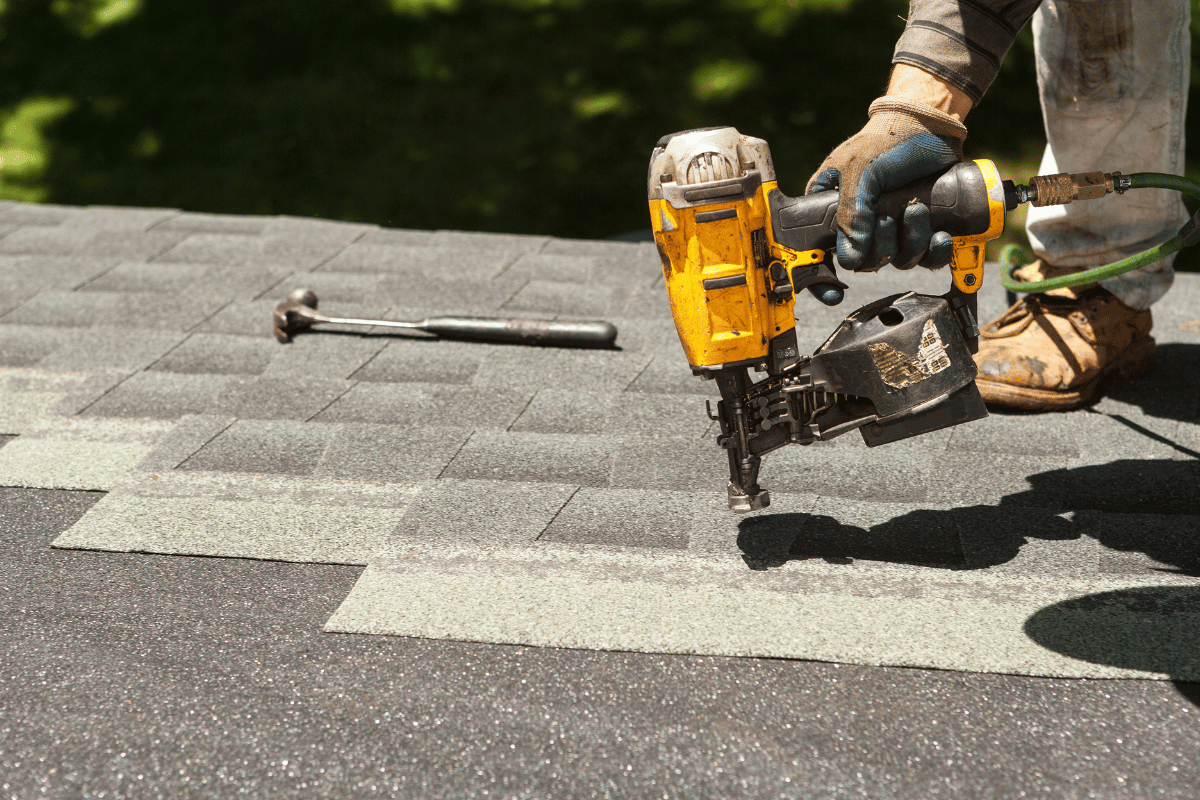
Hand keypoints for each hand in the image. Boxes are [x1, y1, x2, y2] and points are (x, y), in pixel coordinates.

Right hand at [807, 97, 967, 271]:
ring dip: (912, 242)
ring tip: (918, 209)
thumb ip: (852, 212)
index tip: (832, 292)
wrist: (931, 124)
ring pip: (897, 261)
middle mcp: (860, 223)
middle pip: (866, 262)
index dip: (822, 278)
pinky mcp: (920, 228)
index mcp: (832, 209)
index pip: (819, 253)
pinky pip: (926, 257)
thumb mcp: (861, 171)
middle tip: (890, 217)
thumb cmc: (887, 139)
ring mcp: (892, 227)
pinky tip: (940, 235)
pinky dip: (935, 252)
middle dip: (883, 246)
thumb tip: (851, 257)